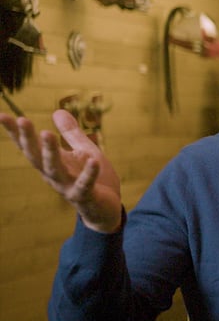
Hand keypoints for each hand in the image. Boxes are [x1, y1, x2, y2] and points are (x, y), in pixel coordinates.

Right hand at [0, 110, 121, 232]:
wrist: (106, 210)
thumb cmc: (94, 179)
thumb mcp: (83, 151)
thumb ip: (71, 133)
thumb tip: (58, 111)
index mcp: (51, 162)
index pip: (30, 146)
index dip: (15, 132)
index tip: (2, 115)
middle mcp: (54, 175)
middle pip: (36, 156)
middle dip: (28, 139)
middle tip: (22, 120)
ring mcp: (67, 187)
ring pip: (54, 169)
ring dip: (50, 152)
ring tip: (47, 133)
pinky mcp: (85, 196)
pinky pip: (85, 184)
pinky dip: (89, 173)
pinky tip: (93, 160)